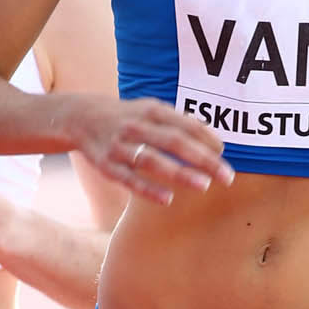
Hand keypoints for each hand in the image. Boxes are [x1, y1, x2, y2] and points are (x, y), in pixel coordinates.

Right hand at [75, 97, 232, 206]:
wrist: (81, 117)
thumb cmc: (128, 117)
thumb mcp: (151, 109)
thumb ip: (179, 122)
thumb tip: (214, 138)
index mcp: (151, 110)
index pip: (185, 124)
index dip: (206, 138)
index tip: (223, 152)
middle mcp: (136, 126)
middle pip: (174, 142)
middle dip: (203, 159)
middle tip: (227, 176)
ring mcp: (120, 146)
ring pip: (153, 160)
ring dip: (180, 173)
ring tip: (205, 185)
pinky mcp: (107, 166)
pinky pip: (129, 179)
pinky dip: (148, 189)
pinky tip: (168, 199)